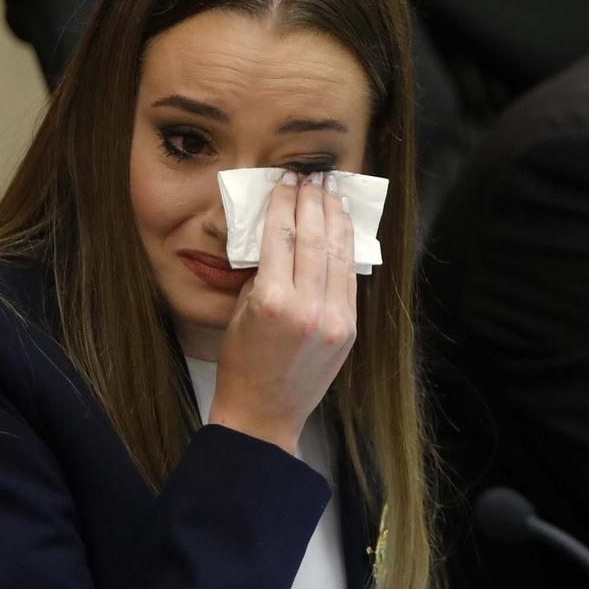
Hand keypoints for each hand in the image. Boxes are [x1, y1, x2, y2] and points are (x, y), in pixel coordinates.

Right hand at [207, 171, 357, 453]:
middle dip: (313, 201)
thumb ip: (263, 272)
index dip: (285, 202)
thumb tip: (282, 233)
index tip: (287, 179)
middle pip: (313, 238)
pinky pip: (348, 278)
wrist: (264, 413)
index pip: (280, 235)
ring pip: (337, 254)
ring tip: (332, 190)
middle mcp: (307, 308)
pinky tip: (342, 227)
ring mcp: (333, 319)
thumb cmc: (242, 362)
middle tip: (313, 174)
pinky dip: (346, 248)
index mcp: (272, 301)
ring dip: (335, 217)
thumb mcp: (241, 310)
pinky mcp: (348, 329)